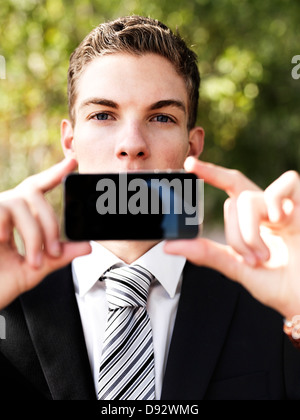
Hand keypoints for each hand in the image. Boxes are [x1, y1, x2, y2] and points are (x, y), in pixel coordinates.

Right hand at [0, 158, 90, 309]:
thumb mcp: (35, 269)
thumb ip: (59, 256)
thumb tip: (88, 245)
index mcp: (18, 216)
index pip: (37, 188)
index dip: (54, 173)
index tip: (72, 162)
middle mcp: (4, 208)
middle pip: (34, 194)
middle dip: (50, 223)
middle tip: (54, 252)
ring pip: (19, 203)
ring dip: (33, 233)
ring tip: (33, 260)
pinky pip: (0, 210)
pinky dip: (7, 226)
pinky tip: (4, 241)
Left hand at [164, 157, 299, 319]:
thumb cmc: (277, 285)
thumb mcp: (236, 267)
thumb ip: (206, 253)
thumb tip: (168, 246)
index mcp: (253, 220)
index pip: (231, 186)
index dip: (212, 172)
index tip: (189, 163)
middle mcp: (268, 210)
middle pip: (235, 201)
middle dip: (237, 236)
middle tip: (252, 260)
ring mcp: (285, 207)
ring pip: (250, 198)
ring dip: (251, 232)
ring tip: (265, 256)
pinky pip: (286, 182)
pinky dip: (276, 201)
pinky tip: (280, 221)